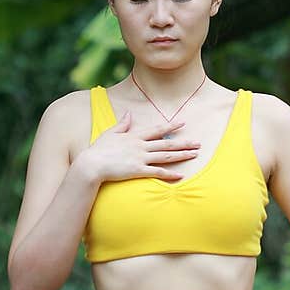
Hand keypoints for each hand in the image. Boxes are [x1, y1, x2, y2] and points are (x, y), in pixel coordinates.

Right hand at [84, 109, 199, 182]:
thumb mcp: (110, 133)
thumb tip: (129, 113)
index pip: (157, 129)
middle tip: (198, 143)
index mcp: (134, 136)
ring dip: (182, 155)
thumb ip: (122, 124)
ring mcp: (140, 158)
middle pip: (167, 144)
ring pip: (166, 156)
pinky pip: (158, 172)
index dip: (171, 126)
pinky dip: (170, 174)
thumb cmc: (98, 149)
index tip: (183, 123)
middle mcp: (140, 146)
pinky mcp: (138, 170)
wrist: (91, 164)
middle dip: (184, 143)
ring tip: (195, 155)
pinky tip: (181, 175)